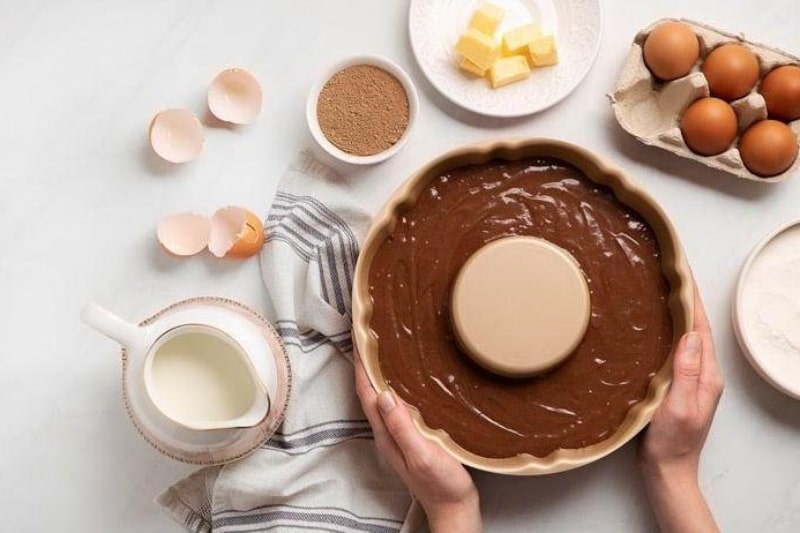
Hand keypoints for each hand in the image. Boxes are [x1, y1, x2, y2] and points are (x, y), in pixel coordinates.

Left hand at [354, 345, 481, 532]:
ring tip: (384, 349)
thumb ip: (402, 427)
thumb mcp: (422, 455)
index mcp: (386, 433)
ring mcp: (400, 434)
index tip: (359, 338)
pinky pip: (398, 404)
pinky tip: (407, 379)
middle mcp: (388, 431)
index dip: (360, 365)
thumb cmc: (441, 485)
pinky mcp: (413, 435)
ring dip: (380, 373)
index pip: (366, 393)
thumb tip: (384, 394)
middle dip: (367, 364)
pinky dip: (397, 385)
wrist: (455, 508)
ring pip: (384, 396)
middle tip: (369, 335)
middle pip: (371, 391)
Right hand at [639, 285, 722, 532]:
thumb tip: (690, 334)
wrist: (666, 471)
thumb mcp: (679, 407)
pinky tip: (651, 326)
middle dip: (684, 298)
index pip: (701, 327)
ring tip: (659, 289)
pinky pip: (672, 349)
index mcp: (707, 375)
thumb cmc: (672, 444)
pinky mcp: (674, 384)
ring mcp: (688, 379)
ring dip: (674, 312)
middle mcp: (701, 373)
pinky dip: (664, 331)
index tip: (682, 272)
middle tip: (668, 271)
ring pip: (683, 336)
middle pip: (694, 327)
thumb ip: (686, 372)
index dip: (692, 299)